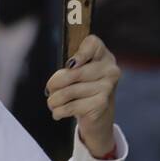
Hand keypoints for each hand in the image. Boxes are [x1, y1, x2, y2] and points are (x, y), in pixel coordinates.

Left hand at [45, 34, 120, 157]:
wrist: (97, 116)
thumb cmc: (82, 89)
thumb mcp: (76, 74)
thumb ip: (70, 68)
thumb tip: (68, 69)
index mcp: (103, 55)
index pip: (93, 44)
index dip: (80, 53)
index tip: (69, 64)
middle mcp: (110, 70)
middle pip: (74, 72)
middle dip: (55, 83)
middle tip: (49, 90)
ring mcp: (107, 87)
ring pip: (69, 91)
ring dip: (54, 100)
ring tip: (52, 103)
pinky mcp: (101, 104)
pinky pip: (71, 106)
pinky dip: (59, 111)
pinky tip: (57, 113)